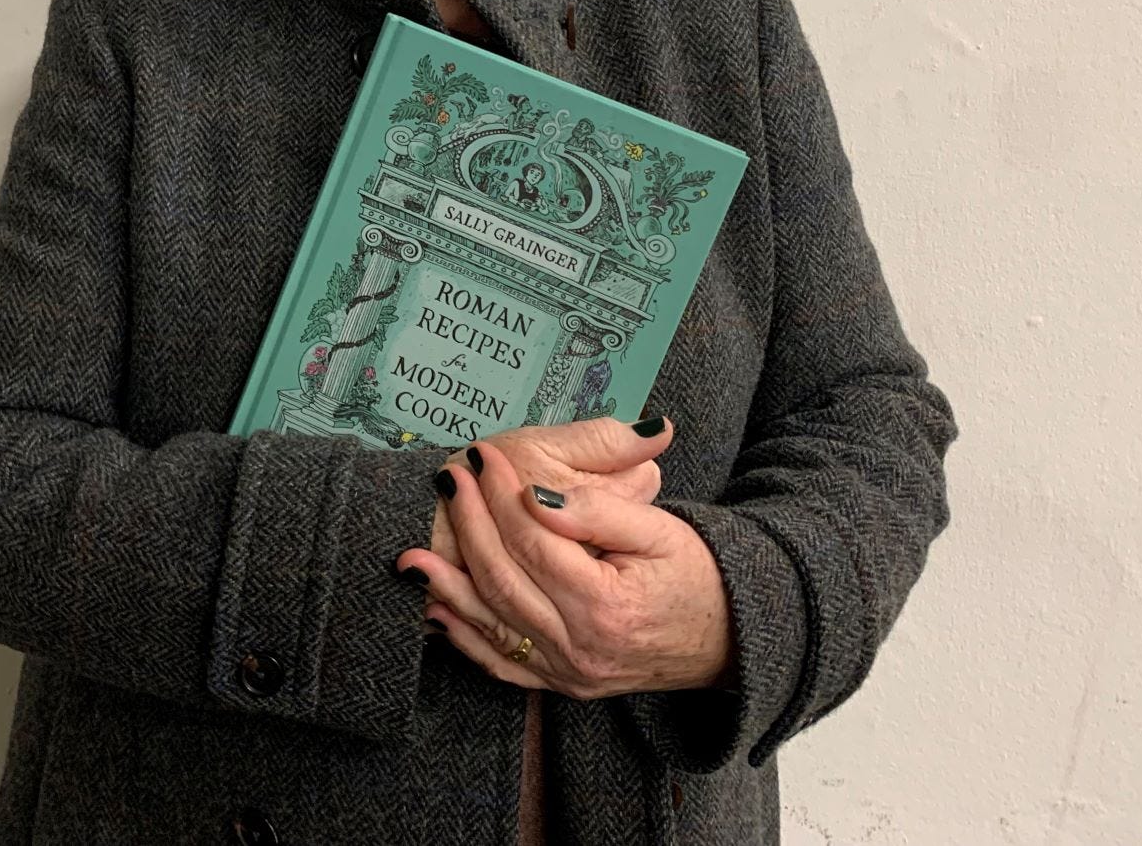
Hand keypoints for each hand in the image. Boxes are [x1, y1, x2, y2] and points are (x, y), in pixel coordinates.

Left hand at [402, 423, 736, 699]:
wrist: (730, 640)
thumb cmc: (697, 576)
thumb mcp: (661, 530)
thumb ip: (598, 511)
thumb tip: (538, 494)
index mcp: (605, 605)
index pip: (532, 541)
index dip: (500, 495)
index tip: (481, 456)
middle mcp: (580, 647)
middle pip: (503, 579)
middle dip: (468, 525)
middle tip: (447, 479)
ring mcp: (567, 672)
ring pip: (491, 625)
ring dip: (447, 587)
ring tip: (411, 551)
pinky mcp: (561, 684)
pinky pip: (500, 663)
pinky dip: (464, 637)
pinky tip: (436, 609)